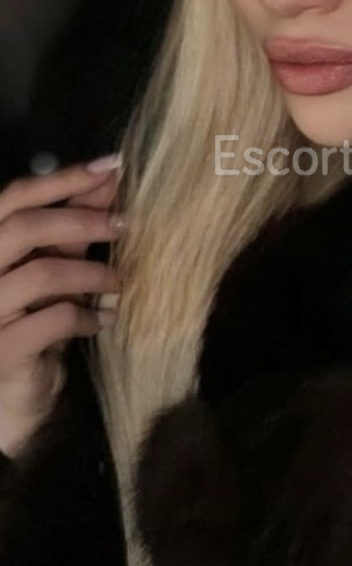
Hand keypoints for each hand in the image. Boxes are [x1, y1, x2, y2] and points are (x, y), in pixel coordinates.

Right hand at [0, 157, 124, 456]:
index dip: (62, 179)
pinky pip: (52, 321)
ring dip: (90, 272)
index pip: (13, 197)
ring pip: (40, 274)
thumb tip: (109, 182)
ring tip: (119, 281)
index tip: (112, 167)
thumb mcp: (47, 272)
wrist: (10, 398)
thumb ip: (67, 232)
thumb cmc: (29, 324)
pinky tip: (104, 320)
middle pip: (22, 228)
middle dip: (80, 220)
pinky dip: (86, 316)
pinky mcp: (1, 351)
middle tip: (125, 223)